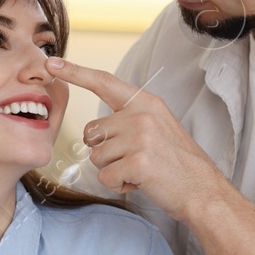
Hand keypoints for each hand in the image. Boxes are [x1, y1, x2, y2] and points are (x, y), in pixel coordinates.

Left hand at [45, 57, 222, 222]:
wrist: (203, 191)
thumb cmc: (176, 164)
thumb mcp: (157, 129)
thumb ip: (129, 120)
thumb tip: (93, 130)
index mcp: (146, 103)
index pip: (104, 82)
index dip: (76, 72)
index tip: (52, 63)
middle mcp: (142, 115)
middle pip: (91, 132)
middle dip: (104, 151)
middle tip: (133, 159)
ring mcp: (140, 137)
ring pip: (95, 156)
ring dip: (112, 169)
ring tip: (140, 170)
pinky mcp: (137, 161)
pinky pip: (105, 176)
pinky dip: (118, 185)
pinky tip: (140, 182)